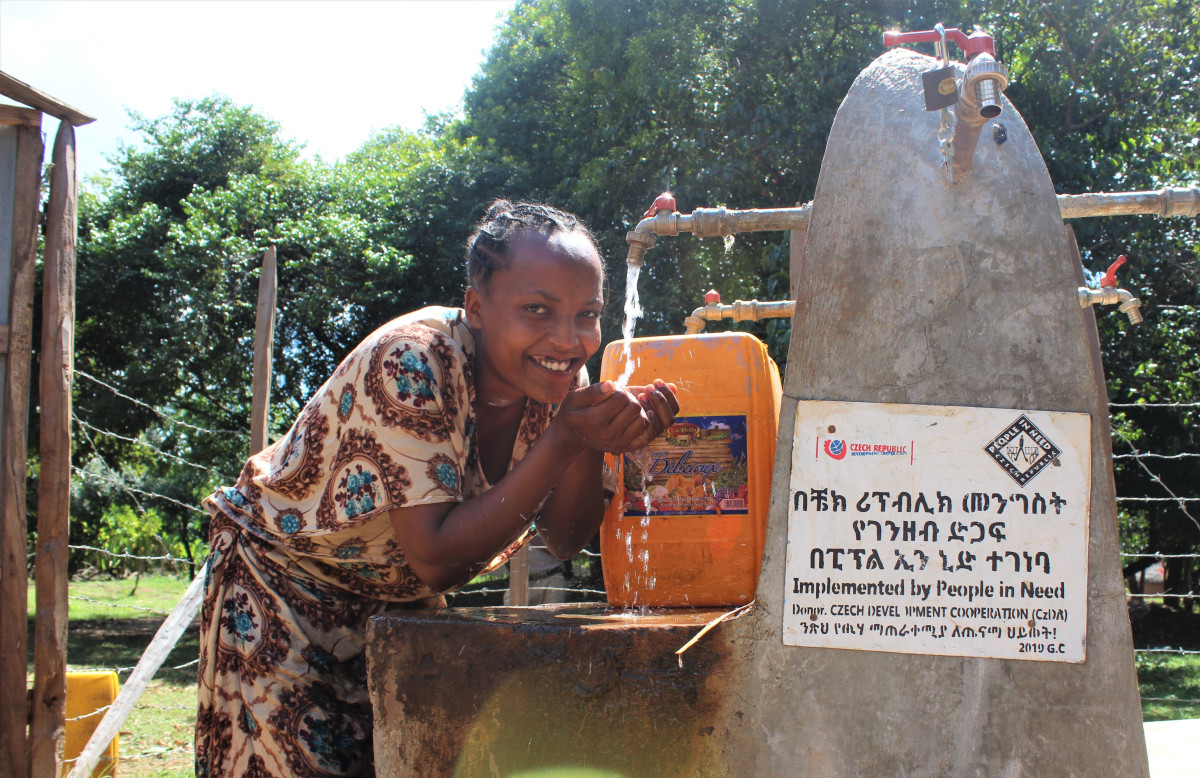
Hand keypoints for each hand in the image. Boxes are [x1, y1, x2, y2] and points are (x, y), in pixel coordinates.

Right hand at [553, 380, 675, 453]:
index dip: (618, 389)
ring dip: (635, 410)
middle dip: (628, 398)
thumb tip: (611, 385)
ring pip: (642, 419)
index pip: (621, 398)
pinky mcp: (624, 447)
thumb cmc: (573, 413)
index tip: (610, 391)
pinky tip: (630, 416)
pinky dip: (640, 421)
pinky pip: (643, 432)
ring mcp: (617, 443)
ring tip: (623, 407)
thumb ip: (592, 391)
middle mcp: (607, 434)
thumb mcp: (574, 398)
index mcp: (594, 420)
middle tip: (617, 398)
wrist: (571, 436)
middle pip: (633, 407)